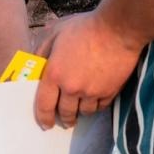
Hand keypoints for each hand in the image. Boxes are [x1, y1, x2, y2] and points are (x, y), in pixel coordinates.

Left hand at [33, 10, 142, 129]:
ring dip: (81, 111)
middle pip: (66, 113)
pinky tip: (95, 100)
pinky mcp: (110, 92)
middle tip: (65, 119)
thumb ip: (42, 50)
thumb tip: (35, 64)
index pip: (44, 105)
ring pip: (84, 112)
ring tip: (80, 107)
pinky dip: (96, 105)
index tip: (45, 124)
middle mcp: (71, 87)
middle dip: (64, 118)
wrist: (118, 29)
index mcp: (54, 74)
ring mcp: (92, 92)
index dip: (44, 118)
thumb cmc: (84, 28)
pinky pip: (100, 107)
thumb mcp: (55, 33)